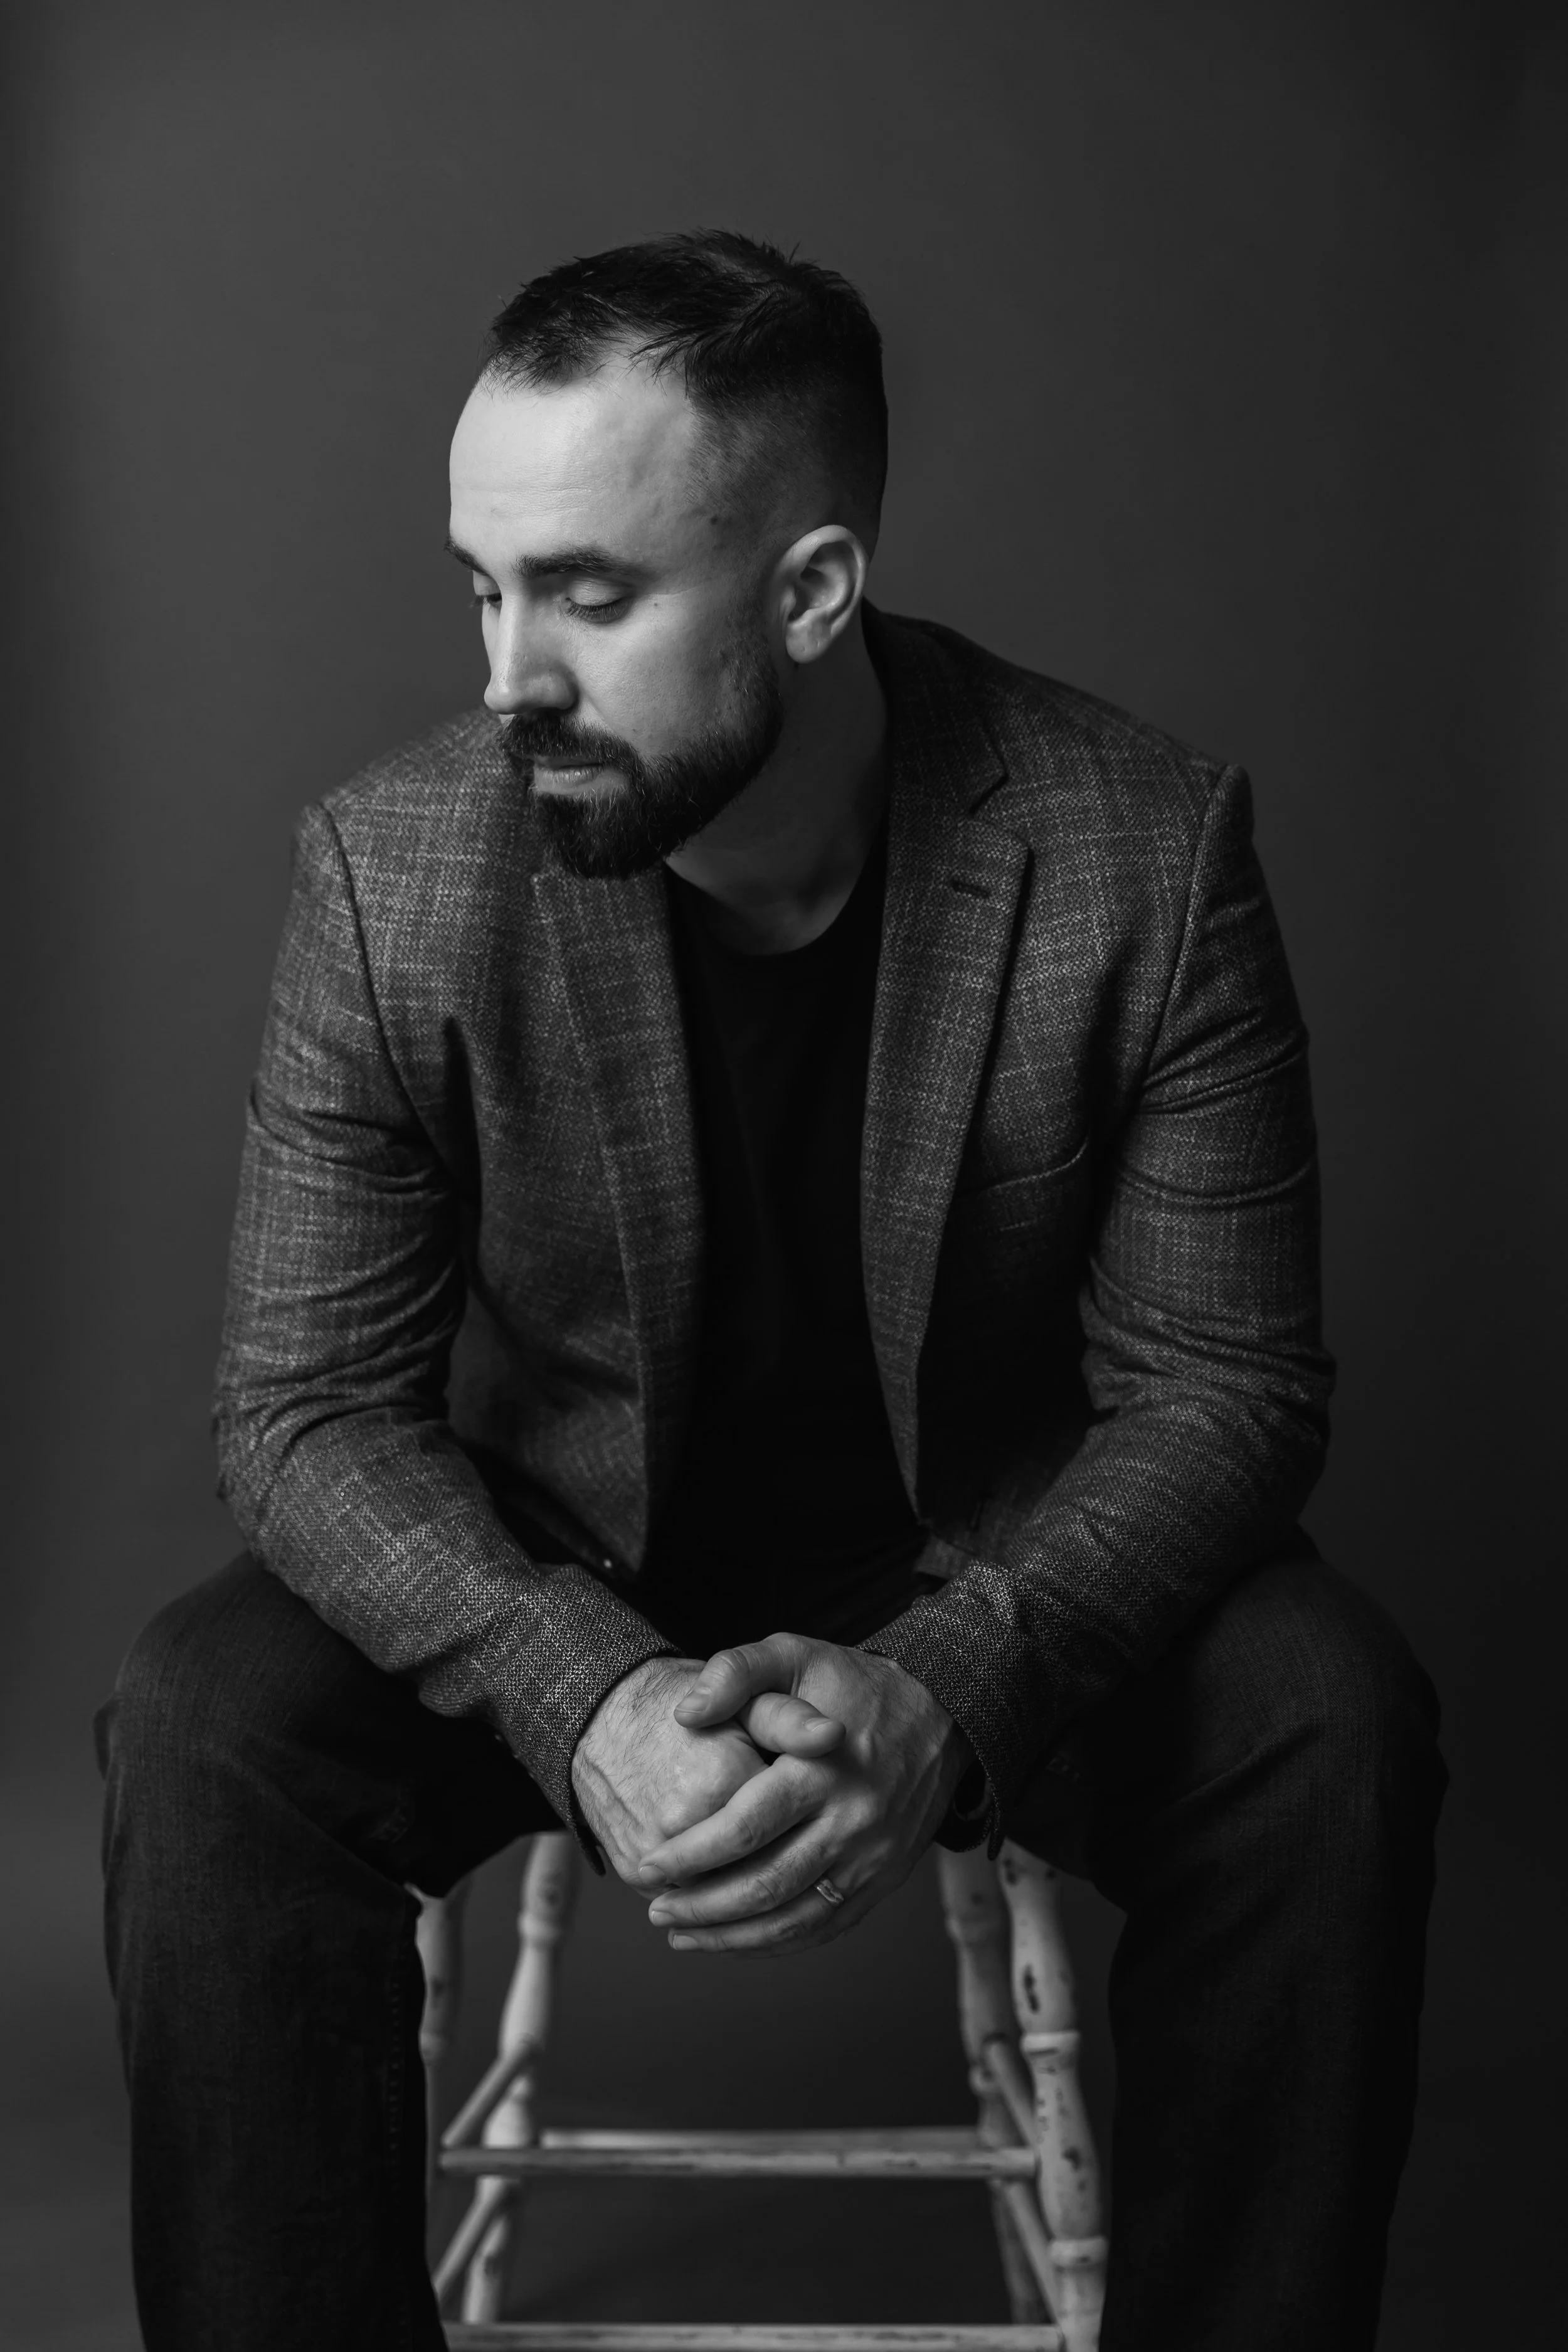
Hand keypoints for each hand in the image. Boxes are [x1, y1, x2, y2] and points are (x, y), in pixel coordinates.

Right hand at [570, 1655, 843, 1887]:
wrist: (604, 1718)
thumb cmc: (686, 1705)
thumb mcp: (744, 1698)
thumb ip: (790, 1718)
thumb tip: (833, 1734)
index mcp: (724, 1780)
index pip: (791, 1824)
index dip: (812, 1819)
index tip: (818, 1809)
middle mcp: (685, 1825)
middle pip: (763, 1870)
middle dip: (792, 1865)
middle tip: (805, 1844)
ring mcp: (655, 1855)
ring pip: (729, 1896)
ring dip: (758, 1895)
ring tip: (775, 1862)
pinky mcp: (635, 1873)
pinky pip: (692, 1899)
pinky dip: (717, 1898)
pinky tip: (736, 1874)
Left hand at [636, 1633, 973, 1954]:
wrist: (943, 1712)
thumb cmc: (855, 1683)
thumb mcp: (794, 1655)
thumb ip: (735, 1673)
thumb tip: (685, 1712)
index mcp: (821, 1770)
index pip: (746, 1828)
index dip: (692, 1855)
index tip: (649, 1865)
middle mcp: (851, 1822)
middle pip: (765, 1885)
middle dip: (702, 1906)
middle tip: (657, 1909)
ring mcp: (872, 1859)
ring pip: (793, 1919)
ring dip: (732, 1937)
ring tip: (682, 1934)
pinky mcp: (884, 1880)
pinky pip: (824, 1927)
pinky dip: (776, 1944)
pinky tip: (737, 1940)